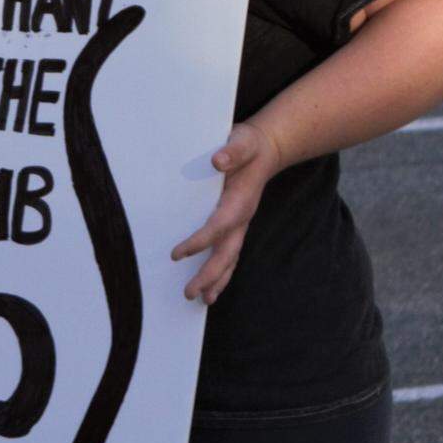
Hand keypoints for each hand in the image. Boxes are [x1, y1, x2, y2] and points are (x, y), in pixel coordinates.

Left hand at [171, 120, 282, 303]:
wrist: (266, 149)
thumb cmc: (249, 145)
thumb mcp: (242, 141)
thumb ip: (232, 151)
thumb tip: (217, 160)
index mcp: (240, 201)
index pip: (218, 227)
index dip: (199, 242)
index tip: (177, 254)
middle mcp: (242, 217)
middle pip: (227, 253)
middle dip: (209, 275)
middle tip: (190, 294)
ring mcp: (240, 223)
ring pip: (230, 258)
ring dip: (217, 279)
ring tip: (203, 300)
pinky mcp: (236, 223)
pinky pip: (229, 251)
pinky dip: (221, 270)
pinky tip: (212, 284)